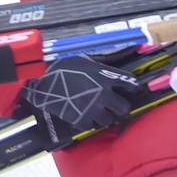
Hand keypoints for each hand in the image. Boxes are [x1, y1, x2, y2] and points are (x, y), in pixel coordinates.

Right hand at [20, 55, 143, 133]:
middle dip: (120, 106)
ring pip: (109, 120)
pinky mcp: (82, 120)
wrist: (43, 83)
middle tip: (114, 104)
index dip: (134, 88)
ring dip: (105, 116)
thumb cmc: (64, 68)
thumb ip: (106, 60)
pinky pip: (92, 126)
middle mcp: (103, 95)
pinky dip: (90, 122)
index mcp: (105, 77)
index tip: (133, 89)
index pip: (131, 84)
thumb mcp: (86, 59)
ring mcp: (93, 109)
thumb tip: (129, 49)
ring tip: (98, 110)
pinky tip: (84, 114)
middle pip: (124, 108)